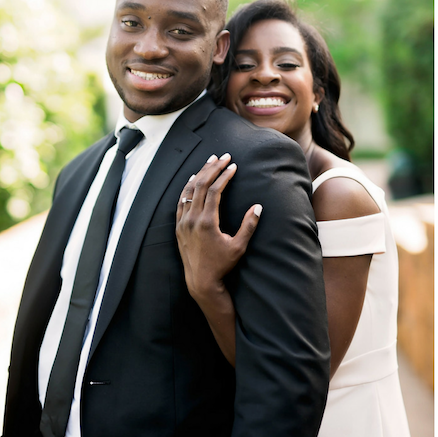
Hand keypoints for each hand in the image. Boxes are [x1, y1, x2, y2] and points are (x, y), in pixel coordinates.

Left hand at [176, 153, 261, 300]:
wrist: (201, 280)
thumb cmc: (222, 264)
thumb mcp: (239, 246)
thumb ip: (249, 226)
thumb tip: (259, 207)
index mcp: (207, 222)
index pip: (215, 191)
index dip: (225, 176)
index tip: (233, 166)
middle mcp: (192, 219)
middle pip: (201, 186)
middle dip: (212, 169)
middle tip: (223, 156)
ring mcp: (183, 222)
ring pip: (189, 191)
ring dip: (199, 174)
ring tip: (209, 162)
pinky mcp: (179, 227)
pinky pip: (180, 202)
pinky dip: (187, 188)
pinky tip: (192, 180)